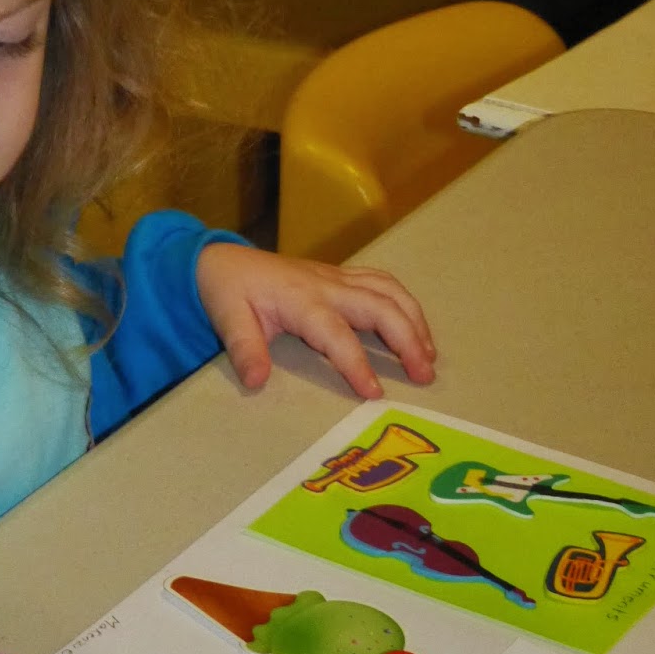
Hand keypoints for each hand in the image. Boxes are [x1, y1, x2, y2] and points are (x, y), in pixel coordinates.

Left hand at [196, 242, 434, 397]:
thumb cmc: (229, 293)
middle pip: (379, 307)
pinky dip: (405, 304)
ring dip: (414, 321)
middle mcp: (327, 285)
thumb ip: (244, 350)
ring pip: (389, 291)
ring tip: (429, 356)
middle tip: (424, 376)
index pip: (337, 334)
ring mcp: (338, 278)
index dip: (357, 363)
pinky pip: (383, 283)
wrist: (224, 260)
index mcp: (301, 300)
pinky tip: (415, 328)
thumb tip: (257, 381)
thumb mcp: (228, 320)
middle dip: (407, 340)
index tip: (374, 393)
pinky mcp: (342, 276)